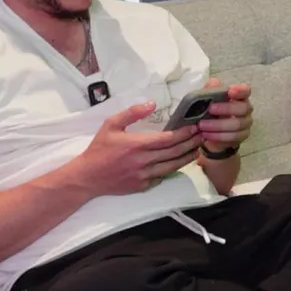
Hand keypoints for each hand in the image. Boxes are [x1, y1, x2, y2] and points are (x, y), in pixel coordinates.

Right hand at [73, 101, 204, 195]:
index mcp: (137, 144)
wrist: (87, 177)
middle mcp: (143, 161)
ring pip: (172, 166)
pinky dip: (172, 169)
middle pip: (174, 152)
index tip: (195, 127)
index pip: (168, 139)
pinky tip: (178, 162)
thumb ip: (132, 113)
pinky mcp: (142, 186)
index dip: (184, 133)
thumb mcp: (111, 124)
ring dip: (186, 158)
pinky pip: (162, 177)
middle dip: (191, 143)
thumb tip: (152, 104)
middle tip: (203, 136)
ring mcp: (144, 175)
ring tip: (197, 150)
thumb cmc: (99, 148)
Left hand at [197, 79, 251, 153]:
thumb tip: (213, 83)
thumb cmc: (211, 112)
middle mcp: (246, 109)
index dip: (240, 90)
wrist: (211, 132)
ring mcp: (246, 124)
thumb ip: (210, 90)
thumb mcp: (207, 100)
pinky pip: (233, 137)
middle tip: (210, 110)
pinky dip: (218, 136)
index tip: (230, 91)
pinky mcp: (242, 137)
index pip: (245, 91)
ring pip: (237, 125)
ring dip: (218, 125)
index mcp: (240, 97)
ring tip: (202, 125)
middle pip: (242, 108)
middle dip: (226, 109)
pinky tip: (207, 135)